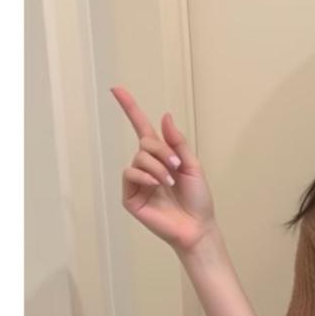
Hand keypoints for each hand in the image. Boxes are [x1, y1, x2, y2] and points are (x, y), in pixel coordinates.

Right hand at [110, 85, 217, 253]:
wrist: (197, 227)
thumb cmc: (197, 200)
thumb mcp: (192, 165)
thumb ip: (177, 142)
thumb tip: (164, 116)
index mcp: (161, 157)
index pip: (141, 128)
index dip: (130, 108)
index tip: (116, 89)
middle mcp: (146, 167)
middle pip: (145, 143)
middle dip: (163, 151)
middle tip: (177, 167)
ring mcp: (137, 182)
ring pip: (139, 158)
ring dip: (157, 167)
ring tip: (171, 183)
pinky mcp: (131, 197)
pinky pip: (130, 173)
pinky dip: (144, 176)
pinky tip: (157, 185)